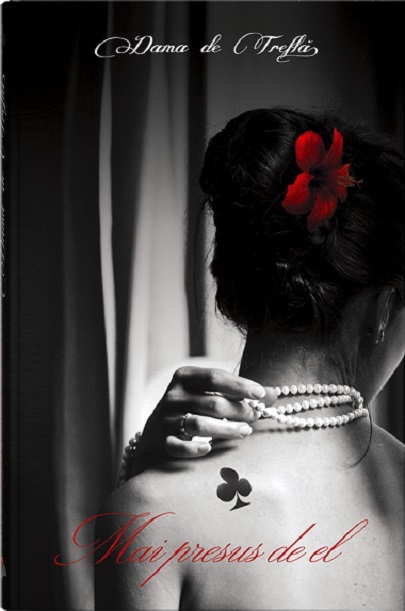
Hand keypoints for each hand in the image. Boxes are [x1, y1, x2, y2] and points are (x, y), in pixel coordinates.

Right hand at [132, 367, 276, 473]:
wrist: (156, 435)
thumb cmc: (192, 410)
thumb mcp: (211, 395)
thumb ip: (239, 393)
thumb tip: (273, 394)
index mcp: (185, 377)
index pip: (215, 377)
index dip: (240, 385)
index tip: (260, 395)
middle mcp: (173, 395)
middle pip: (212, 403)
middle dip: (238, 411)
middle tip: (255, 417)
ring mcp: (165, 419)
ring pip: (199, 425)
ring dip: (227, 430)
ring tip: (245, 432)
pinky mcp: (161, 442)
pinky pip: (179, 446)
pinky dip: (195, 448)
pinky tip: (210, 449)